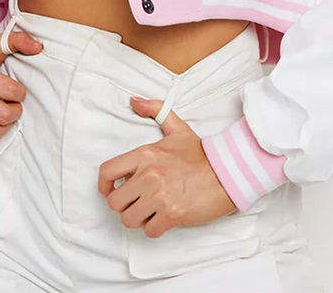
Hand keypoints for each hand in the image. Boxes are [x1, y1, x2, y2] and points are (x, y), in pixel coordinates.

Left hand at [98, 97, 236, 237]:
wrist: (228, 172)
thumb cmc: (201, 154)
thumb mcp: (178, 128)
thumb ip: (155, 110)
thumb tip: (133, 101)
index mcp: (146, 154)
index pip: (107, 171)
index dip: (104, 185)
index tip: (111, 190)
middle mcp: (149, 175)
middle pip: (115, 202)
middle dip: (124, 204)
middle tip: (137, 201)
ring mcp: (160, 196)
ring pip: (128, 219)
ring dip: (138, 218)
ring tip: (151, 210)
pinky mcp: (172, 214)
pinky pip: (149, 231)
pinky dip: (154, 228)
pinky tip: (164, 218)